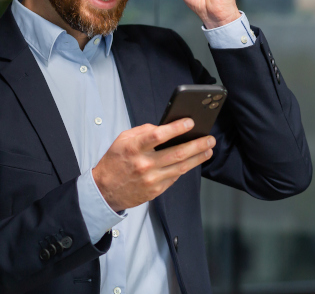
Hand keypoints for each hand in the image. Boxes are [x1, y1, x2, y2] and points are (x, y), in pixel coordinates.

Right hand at [91, 119, 215, 211]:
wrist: (104, 191)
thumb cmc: (115, 162)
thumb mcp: (122, 140)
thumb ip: (143, 131)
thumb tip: (164, 127)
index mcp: (134, 148)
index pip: (158, 135)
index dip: (176, 128)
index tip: (190, 122)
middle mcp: (144, 164)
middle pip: (176, 153)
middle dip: (197, 144)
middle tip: (210, 138)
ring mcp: (151, 179)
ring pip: (181, 167)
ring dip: (198, 158)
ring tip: (208, 149)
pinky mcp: (156, 190)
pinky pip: (175, 177)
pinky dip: (185, 168)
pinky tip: (193, 161)